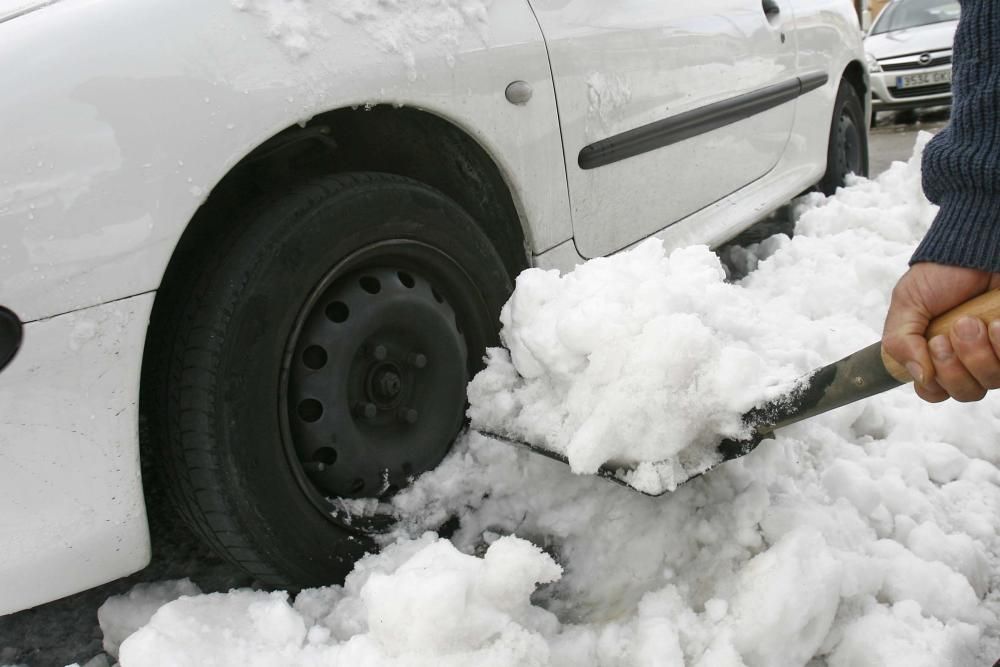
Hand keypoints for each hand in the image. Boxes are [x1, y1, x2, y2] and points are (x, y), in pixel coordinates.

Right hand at [882, 262, 999, 401]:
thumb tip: (920, 377)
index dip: (933, 383)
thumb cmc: (940, 274)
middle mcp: (968, 359)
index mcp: (936, 354)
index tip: (931, 350)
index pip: (934, 391)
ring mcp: (995, 353)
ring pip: (991, 381)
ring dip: (977, 353)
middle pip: (966, 393)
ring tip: (972, 322)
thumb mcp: (906, 304)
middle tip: (948, 335)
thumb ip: (901, 342)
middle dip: (954, 367)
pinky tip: (996, 323)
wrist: (975, 250)